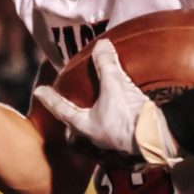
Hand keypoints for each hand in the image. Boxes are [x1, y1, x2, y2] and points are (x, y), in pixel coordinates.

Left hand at [33, 39, 148, 156]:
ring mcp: (109, 148)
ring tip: (95, 117)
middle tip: (68, 112)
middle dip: (70, 122)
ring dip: (91, 127)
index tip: (38, 91)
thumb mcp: (115, 85)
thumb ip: (106, 64)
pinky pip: (113, 140)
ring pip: (93, 137)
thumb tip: (102, 43)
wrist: (156, 139)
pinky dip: (111, 131)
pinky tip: (119, 125)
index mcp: (84, 126)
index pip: (61, 109)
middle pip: (75, 131)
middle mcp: (93, 140)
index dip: (50, 98)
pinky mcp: (126, 150)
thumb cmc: (128, 116)